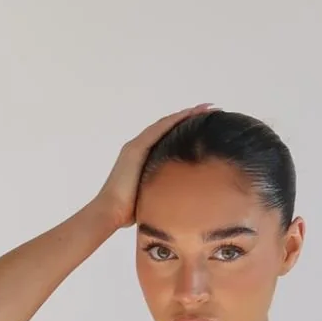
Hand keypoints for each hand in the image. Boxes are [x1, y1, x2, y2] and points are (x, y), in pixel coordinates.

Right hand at [93, 104, 219, 230]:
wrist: (110, 212)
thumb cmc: (131, 210)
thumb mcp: (155, 194)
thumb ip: (166, 188)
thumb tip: (188, 197)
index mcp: (143, 157)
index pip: (168, 137)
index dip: (186, 127)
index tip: (206, 122)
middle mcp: (139, 148)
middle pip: (168, 126)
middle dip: (190, 116)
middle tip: (211, 109)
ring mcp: (136, 147)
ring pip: (165, 124)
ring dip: (186, 114)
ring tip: (205, 108)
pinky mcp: (135, 150)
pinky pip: (159, 130)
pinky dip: (175, 120)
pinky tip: (190, 114)